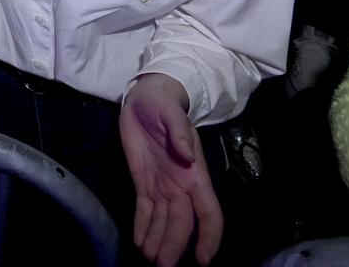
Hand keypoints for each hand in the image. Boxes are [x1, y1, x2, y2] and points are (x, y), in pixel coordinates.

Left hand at [120, 74, 222, 266]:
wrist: (145, 98)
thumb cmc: (163, 105)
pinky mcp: (143, 183)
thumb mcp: (171, 114)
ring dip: (159, 242)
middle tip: (162, 266)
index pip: (208, 212)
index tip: (203, 258)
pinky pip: (145, 211)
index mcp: (194, 173)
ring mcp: (162, 186)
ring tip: (151, 260)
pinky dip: (143, 228)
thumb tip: (188, 155)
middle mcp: (181, 186)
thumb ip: (180, 133)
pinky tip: (140, 243)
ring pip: (164, 222)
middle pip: (182, 223)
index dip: (208, 235)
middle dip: (175, 245)